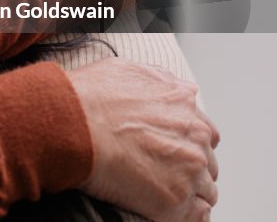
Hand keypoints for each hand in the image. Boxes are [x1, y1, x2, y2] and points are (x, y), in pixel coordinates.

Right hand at [69, 58, 219, 220]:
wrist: (70, 123)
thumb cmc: (86, 97)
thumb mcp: (125, 69)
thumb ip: (157, 80)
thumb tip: (168, 87)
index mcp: (182, 101)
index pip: (203, 131)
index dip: (186, 143)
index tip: (171, 151)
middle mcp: (194, 134)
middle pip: (206, 161)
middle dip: (189, 168)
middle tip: (162, 173)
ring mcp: (189, 167)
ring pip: (205, 190)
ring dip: (189, 192)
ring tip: (161, 194)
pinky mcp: (176, 198)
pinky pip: (197, 215)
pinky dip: (187, 215)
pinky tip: (168, 210)